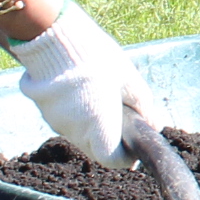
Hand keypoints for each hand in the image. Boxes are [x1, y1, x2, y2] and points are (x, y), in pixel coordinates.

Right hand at [8, 0, 147, 163]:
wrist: (55, 39)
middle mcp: (75, 131)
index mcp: (99, 126)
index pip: (112, 160)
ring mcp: (56, 122)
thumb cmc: (98, 59)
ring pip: (80, 135)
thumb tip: (154, 125)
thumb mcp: (130, 80)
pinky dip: (76, 114)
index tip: (133, 143)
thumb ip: (143, 107)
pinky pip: (65, 121)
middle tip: (120, 117)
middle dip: (110, 140)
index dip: (125, 156)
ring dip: (93, 126)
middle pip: (96, 149)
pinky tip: (82, 92)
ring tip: (100, 98)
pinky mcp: (45, 111)